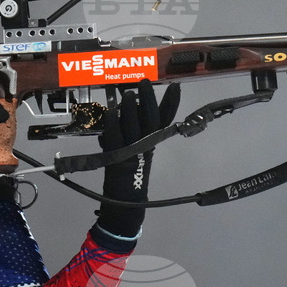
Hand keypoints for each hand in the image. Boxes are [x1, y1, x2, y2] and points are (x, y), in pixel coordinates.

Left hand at [96, 79, 179, 237]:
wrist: (125, 204)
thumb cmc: (129, 175)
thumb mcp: (135, 149)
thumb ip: (133, 130)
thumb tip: (128, 107)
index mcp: (152, 144)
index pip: (165, 120)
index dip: (171, 103)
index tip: (175, 86)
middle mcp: (145, 147)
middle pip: (151, 119)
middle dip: (149, 99)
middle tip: (144, 83)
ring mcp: (131, 152)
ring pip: (133, 126)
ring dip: (130, 108)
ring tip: (128, 93)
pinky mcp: (115, 158)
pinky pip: (115, 137)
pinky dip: (112, 123)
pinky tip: (111, 112)